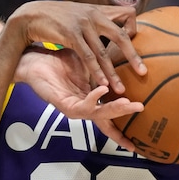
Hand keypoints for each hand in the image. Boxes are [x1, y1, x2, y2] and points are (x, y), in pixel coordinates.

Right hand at [11, 0, 146, 91]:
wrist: (30, 14)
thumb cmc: (54, 16)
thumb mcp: (79, 13)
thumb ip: (94, 19)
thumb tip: (107, 27)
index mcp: (98, 10)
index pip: (128, 15)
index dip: (133, 29)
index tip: (133, 46)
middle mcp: (93, 15)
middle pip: (121, 36)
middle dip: (133, 56)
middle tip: (143, 72)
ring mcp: (82, 25)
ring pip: (103, 52)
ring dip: (112, 72)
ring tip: (121, 89)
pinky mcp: (71, 35)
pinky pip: (88, 56)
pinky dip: (96, 71)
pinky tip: (101, 83)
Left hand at [17, 47, 143, 150]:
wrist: (35, 61)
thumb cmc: (60, 61)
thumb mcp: (88, 62)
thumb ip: (105, 63)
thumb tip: (126, 49)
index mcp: (92, 98)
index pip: (111, 112)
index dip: (125, 122)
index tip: (142, 130)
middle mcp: (84, 106)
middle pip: (108, 118)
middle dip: (125, 115)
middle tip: (143, 109)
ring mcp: (74, 108)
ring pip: (98, 114)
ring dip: (114, 109)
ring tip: (129, 104)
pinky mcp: (63, 105)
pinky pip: (82, 105)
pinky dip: (94, 98)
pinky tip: (103, 90)